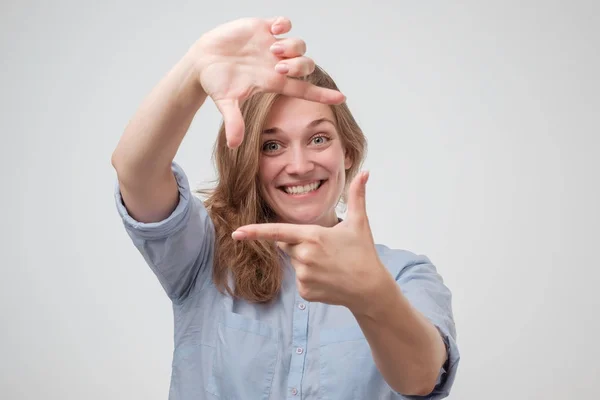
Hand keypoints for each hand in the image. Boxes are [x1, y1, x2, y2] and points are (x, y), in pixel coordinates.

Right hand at [190, 17, 345, 147]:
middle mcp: (277, 65)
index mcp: (273, 83)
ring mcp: (271, 46)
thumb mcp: (226, 103)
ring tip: (273, 51)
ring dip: (292, 48)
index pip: (304, 90)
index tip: (342, 98)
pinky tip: (275, 30)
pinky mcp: (262, 29)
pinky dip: (285, 25)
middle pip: (305, 66)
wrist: (202, 61)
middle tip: (279, 67)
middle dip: (299, 66)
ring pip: (299, 45)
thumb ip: (233, 122)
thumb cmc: (216, 84)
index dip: (323, 94)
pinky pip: (284, 24)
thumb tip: (234, 145)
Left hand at [232, 172, 390, 313]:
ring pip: (295, 263)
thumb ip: (358, 196)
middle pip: (289, 245)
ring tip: (330, 265)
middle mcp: (305, 256)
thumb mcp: (360, 223)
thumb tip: (365, 172)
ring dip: (306, 262)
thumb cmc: (364, 253)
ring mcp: (304, 276)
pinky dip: (310, 278)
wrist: (370, 290)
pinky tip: (328, 279)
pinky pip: (299, 280)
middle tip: (326, 249)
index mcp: (313, 236)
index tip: (237, 232)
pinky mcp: (305, 292)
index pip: (277, 232)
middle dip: (301, 244)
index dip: (255, 232)